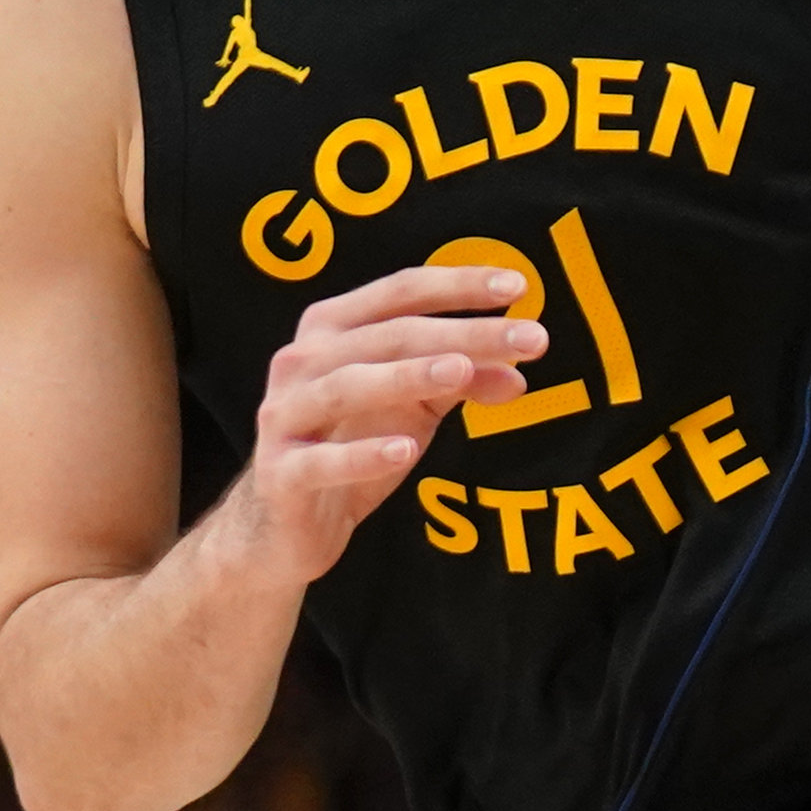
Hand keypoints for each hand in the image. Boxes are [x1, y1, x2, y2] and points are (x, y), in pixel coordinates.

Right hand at [210, 259, 547, 582]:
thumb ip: (460, 383)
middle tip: (529, 338)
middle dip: (463, 334)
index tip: (519, 287)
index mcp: (333, 330)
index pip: (401, 292)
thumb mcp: (413, 410)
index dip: (459, 285)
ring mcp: (285, 415)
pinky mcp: (280, 472)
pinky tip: (404, 451)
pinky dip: (362, 456)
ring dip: (408, 376)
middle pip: (389, 335)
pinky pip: (321, 461)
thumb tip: (519, 372)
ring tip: (462, 373)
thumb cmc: (349, 447)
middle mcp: (302, 361)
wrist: (284, 525)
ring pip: (349, 386)